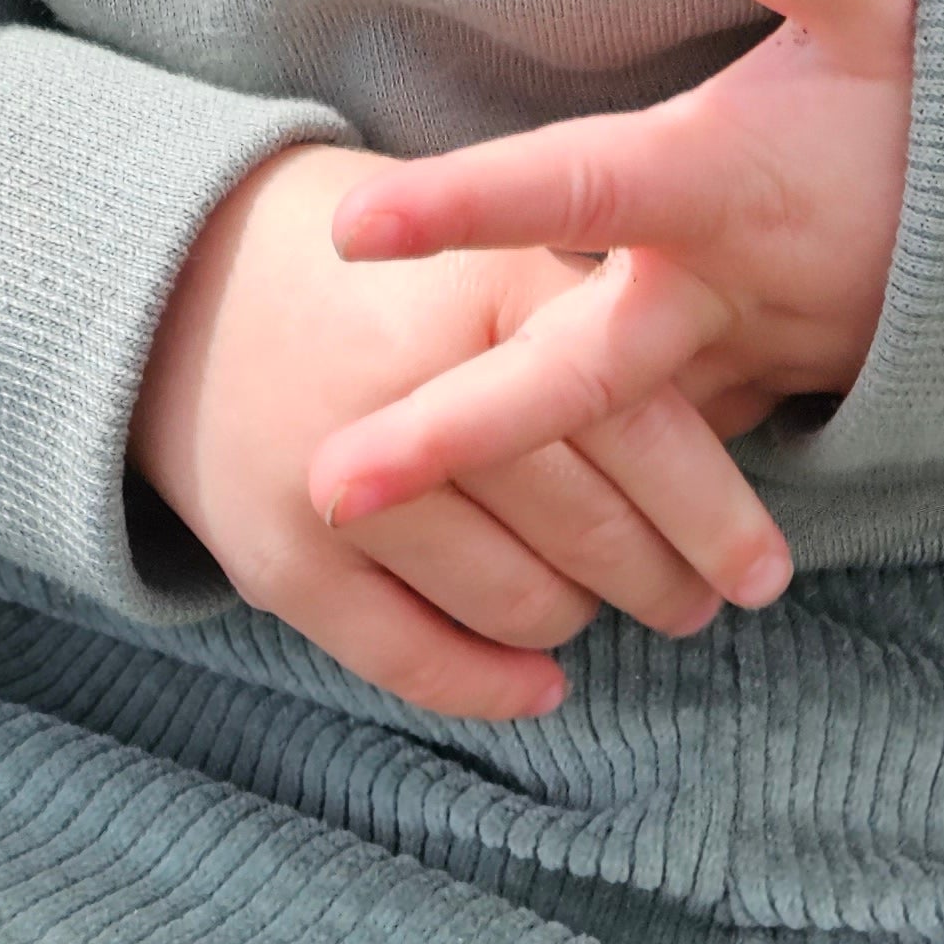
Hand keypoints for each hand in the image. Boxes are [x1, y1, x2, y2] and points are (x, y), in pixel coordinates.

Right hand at [131, 145, 794, 723]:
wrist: (179, 278)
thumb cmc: (388, 279)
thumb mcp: (501, 257)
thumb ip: (602, 342)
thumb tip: (735, 467)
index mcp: (494, 288)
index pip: (643, 429)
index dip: (716, 518)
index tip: (764, 574)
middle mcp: (417, 387)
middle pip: (594, 535)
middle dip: (664, 584)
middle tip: (695, 601)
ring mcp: (345, 484)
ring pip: (526, 608)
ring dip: (578, 620)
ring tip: (592, 599)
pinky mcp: (286, 561)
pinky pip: (424, 664)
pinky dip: (499, 686)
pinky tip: (544, 684)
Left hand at [311, 0, 913, 529]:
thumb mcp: (893, 0)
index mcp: (723, 186)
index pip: (579, 190)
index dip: (470, 206)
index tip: (353, 230)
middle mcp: (719, 293)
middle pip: (571, 378)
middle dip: (452, 434)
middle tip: (331, 488)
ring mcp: (739, 364)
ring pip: (606, 445)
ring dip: (499, 497)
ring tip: (369, 536)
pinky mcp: (758, 402)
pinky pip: (657, 461)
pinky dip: (582, 502)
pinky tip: (477, 541)